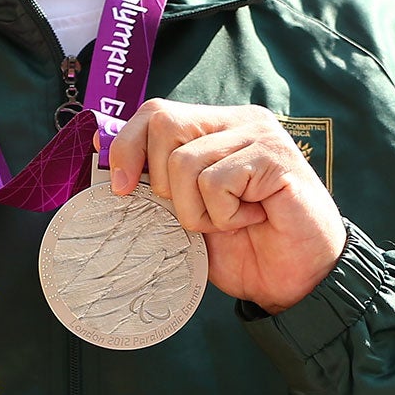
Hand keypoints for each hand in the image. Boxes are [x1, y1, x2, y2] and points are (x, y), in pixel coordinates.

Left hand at [106, 99, 344, 313]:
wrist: (295, 282)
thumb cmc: (241, 246)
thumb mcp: (183, 210)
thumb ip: (152, 178)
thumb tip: (99, 146)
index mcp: (215, 126)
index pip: (155, 112)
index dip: (126, 146)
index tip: (120, 187)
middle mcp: (238, 121)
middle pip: (163, 124)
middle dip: (161, 182)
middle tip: (195, 214)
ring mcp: (260, 136)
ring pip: (184, 162)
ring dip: (195, 209)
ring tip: (230, 221)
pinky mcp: (274, 158)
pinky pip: (215, 182)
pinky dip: (223, 215)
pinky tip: (251, 220)